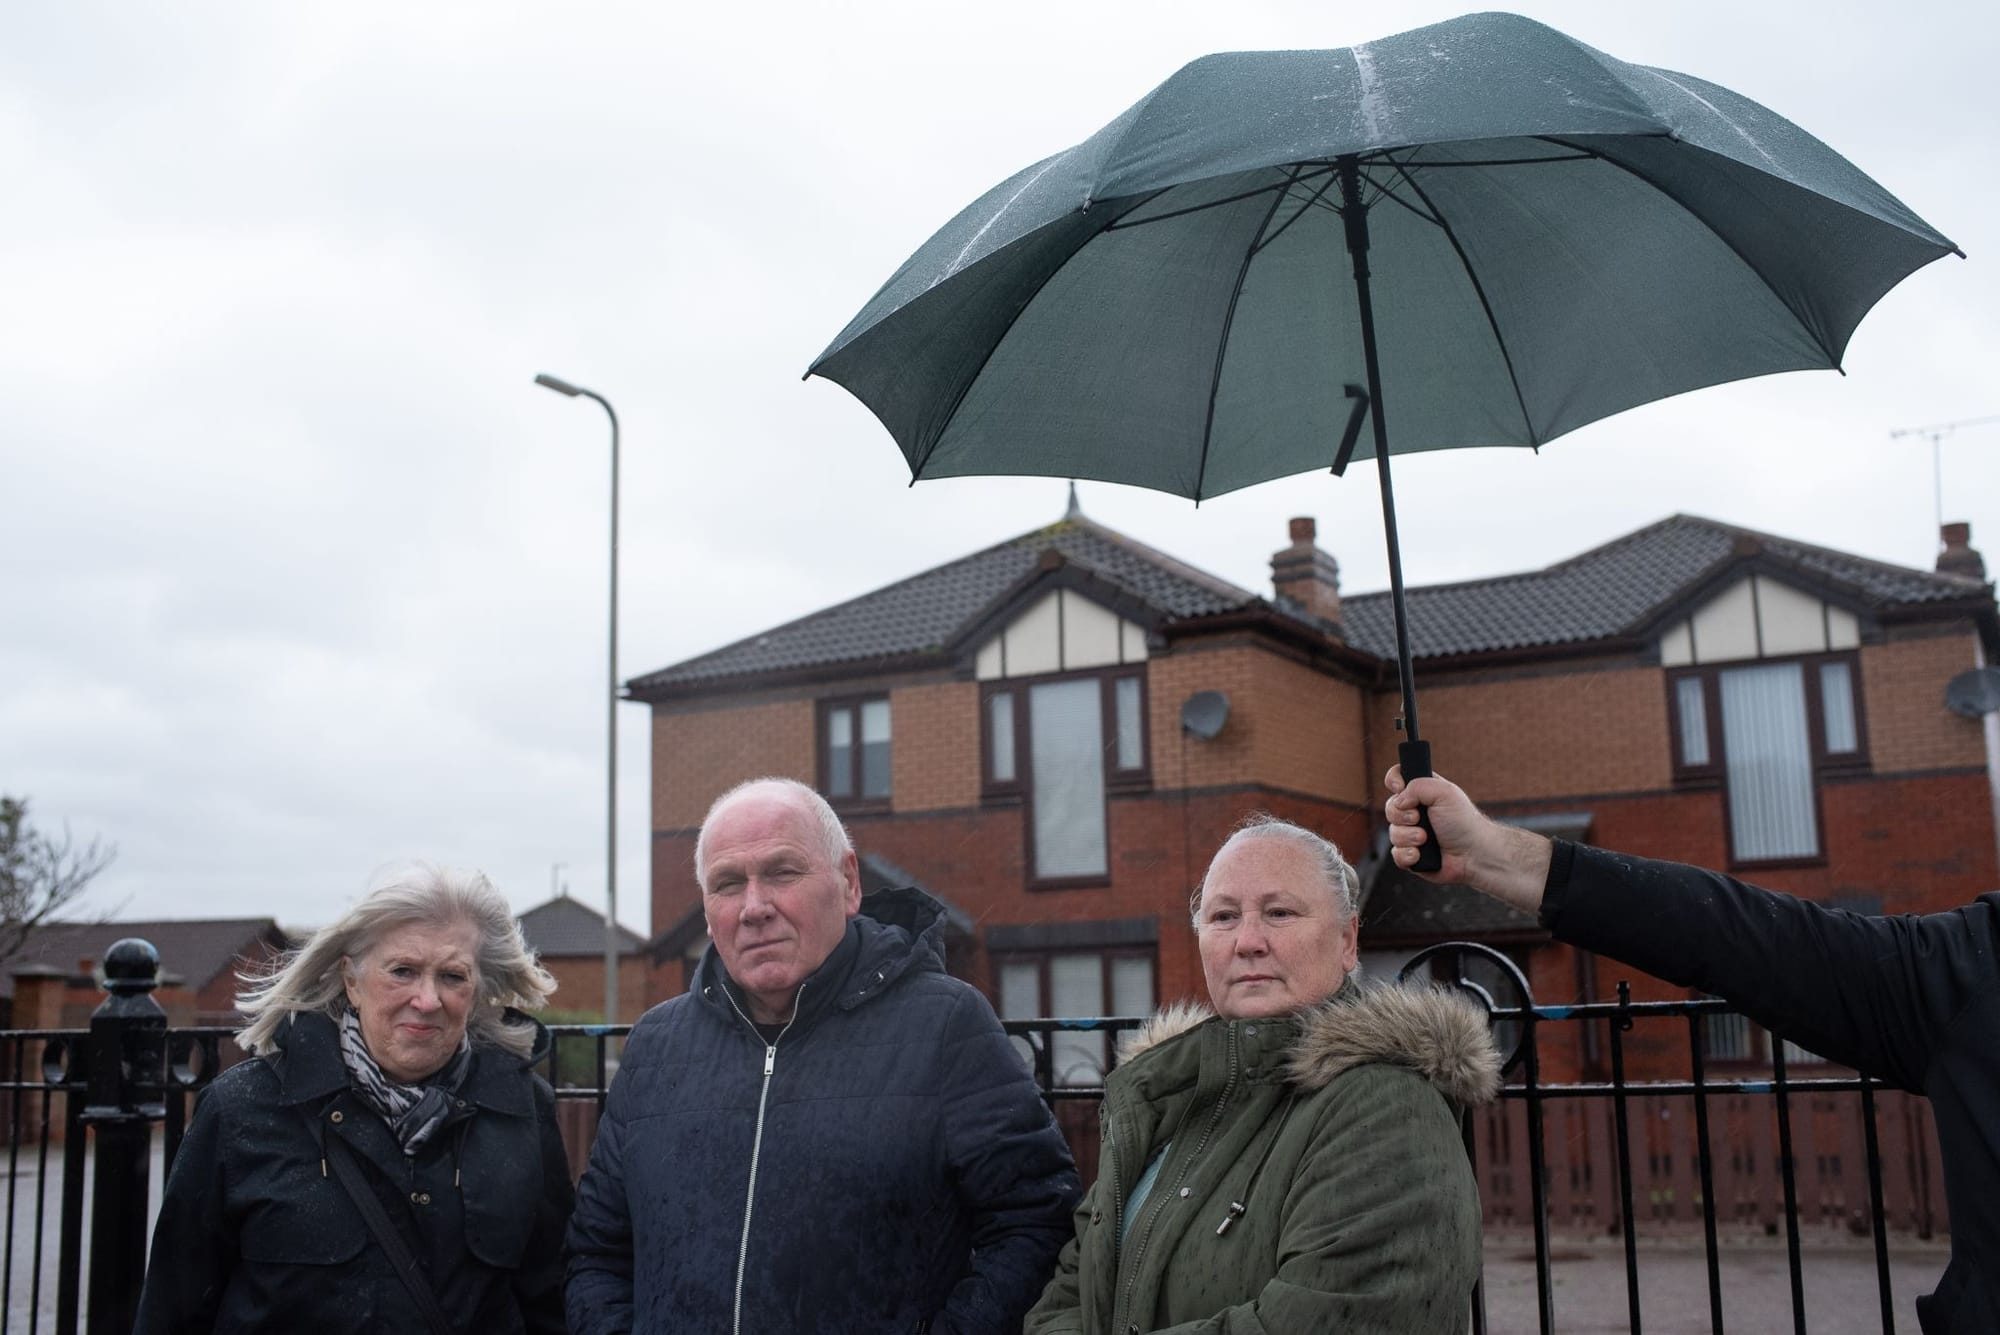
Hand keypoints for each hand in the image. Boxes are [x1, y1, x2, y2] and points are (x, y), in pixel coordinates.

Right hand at [1383, 766, 1550, 912]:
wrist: (1473, 854)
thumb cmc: (1464, 822)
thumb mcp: (1444, 792)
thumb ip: (1417, 786)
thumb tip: (1398, 800)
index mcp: (1422, 793)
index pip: (1397, 778)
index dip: (1393, 781)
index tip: (1400, 788)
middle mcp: (1414, 812)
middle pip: (1390, 808)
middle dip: (1402, 816)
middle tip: (1419, 818)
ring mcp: (1411, 834)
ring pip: (1392, 833)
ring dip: (1409, 836)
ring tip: (1426, 839)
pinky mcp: (1411, 856)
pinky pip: (1395, 854)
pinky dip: (1408, 855)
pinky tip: (1421, 854)